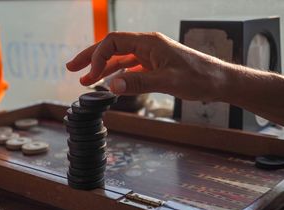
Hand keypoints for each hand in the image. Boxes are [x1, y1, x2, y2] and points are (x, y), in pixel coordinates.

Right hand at [66, 32, 226, 101]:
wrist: (219, 82)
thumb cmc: (198, 78)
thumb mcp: (169, 82)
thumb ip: (139, 83)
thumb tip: (111, 86)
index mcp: (148, 42)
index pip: (113, 42)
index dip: (97, 56)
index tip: (90, 76)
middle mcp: (147, 45)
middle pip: (112, 47)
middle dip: (91, 57)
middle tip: (71, 68)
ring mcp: (150, 56)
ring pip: (119, 58)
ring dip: (101, 68)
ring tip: (85, 80)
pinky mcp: (154, 66)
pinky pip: (130, 68)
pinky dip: (117, 75)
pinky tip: (109, 83)